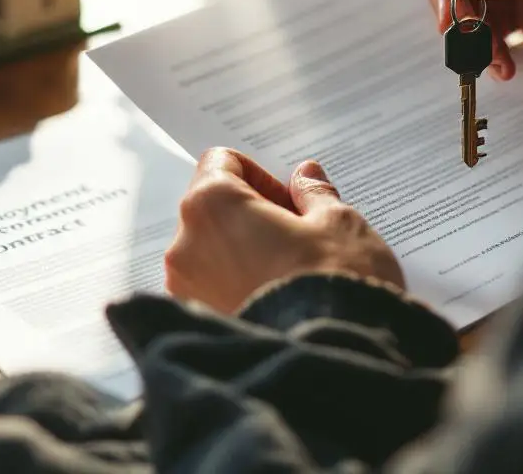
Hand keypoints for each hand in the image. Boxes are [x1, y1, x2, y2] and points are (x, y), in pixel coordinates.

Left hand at [165, 148, 403, 313]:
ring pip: (212, 250)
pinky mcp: (197, 323)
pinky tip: (277, 300)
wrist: (333, 361)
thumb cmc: (334, 283)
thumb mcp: (338, 224)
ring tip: (289, 273)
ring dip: (244, 252)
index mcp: (211, 205)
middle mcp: (184, 244)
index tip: (290, 201)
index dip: (259, 176)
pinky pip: (213, 288)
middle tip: (296, 237)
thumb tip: (305, 177)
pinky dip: (238, 285)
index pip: (221, 162)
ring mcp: (185, 289)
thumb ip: (314, 194)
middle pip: (212, 208)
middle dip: (251, 214)